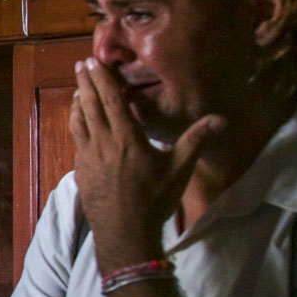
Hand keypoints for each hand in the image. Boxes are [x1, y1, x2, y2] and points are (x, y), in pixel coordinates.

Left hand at [69, 59, 221, 269]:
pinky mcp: (80, 172)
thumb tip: (221, 119)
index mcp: (126, 138)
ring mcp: (87, 158)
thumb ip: (195, 140)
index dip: (102, 79)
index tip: (93, 61)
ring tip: (77, 91)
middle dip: (85, 83)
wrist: (125, 234)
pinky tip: (79, 126)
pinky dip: (75, 126)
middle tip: (80, 66)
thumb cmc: (154, 201)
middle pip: (89, 105)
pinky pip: (75, 141)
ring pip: (78, 122)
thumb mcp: (179, 170)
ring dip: (77, 103)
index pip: (110, 100)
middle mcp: (102, 143)